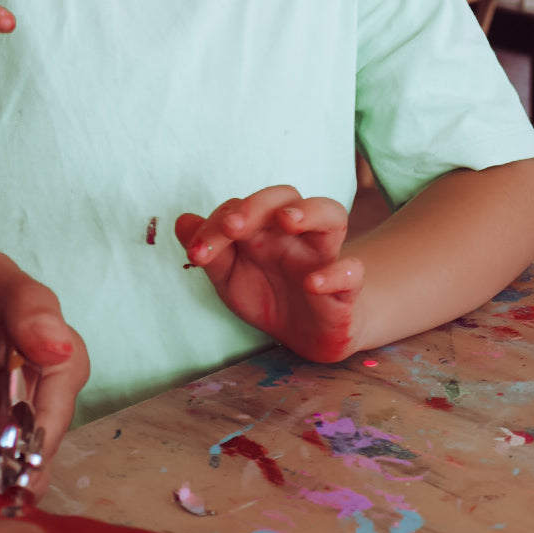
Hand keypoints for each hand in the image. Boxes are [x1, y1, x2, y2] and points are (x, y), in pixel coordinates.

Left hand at [175, 186, 364, 362]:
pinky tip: (312, 283)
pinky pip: (352, 271)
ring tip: (288, 220)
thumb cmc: (267, 295)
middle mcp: (295, 234)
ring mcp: (323, 256)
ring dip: (310, 212)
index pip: (242, 207)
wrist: (305, 336)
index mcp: (264, 227)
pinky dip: (336, 273)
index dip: (217, 223)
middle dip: (259, 205)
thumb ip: (210, 252)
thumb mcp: (229, 278)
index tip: (196, 251)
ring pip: (332, 215)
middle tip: (234, 225)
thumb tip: (182, 222)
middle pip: (287, 196)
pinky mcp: (346, 288)